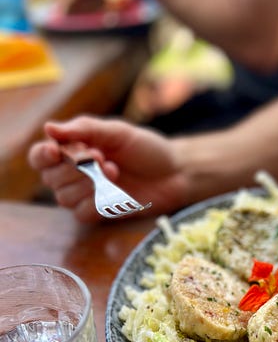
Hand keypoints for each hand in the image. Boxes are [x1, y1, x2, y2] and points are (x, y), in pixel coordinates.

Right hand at [28, 116, 188, 222]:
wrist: (174, 172)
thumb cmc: (145, 148)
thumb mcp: (116, 132)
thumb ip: (84, 130)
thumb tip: (48, 128)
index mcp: (73, 150)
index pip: (40, 157)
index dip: (42, 155)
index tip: (55, 151)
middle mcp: (73, 175)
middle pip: (50, 178)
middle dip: (74, 167)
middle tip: (101, 157)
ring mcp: (85, 196)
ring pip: (64, 197)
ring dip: (88, 184)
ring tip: (114, 170)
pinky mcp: (99, 213)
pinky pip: (82, 213)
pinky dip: (97, 201)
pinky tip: (116, 191)